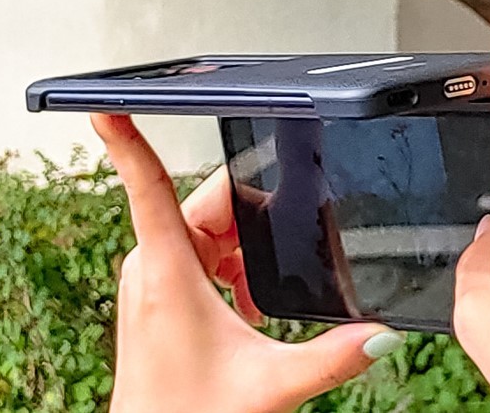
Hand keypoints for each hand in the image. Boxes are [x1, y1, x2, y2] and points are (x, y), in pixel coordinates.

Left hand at [91, 114, 402, 412]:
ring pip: (210, 230)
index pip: (148, 188)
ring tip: (262, 298)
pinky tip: (250, 307)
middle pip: (211, 204)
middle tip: (286, 249)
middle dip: (256, 218)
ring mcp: (152, 281)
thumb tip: (381, 334)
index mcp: (169, 272)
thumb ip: (331, 357)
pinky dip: (234, 270)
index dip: (128, 141)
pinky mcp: (158, 296)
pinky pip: (202, 254)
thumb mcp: (271, 387)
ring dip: (245, 251)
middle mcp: (153, 267)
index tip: (108, 105)